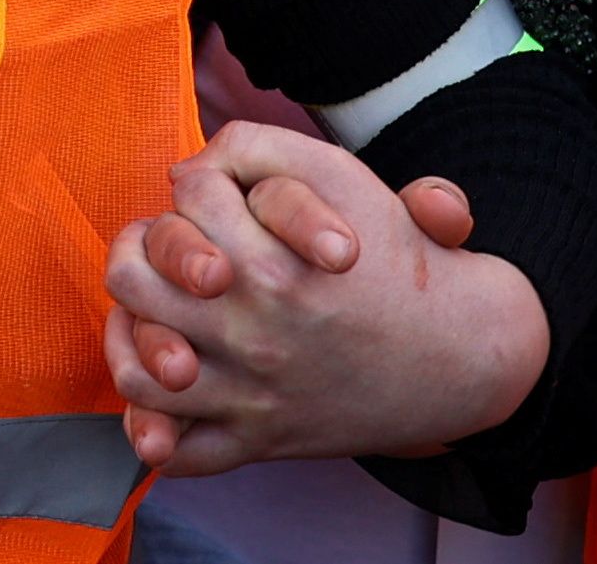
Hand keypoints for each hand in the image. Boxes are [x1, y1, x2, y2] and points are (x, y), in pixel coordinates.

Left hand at [104, 123, 546, 475]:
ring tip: (153, 311)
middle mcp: (254, 327)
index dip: (196, 184)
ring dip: (134, 332)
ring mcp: (252, 392)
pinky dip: (152, 427)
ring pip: (140, 365)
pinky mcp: (260, 441)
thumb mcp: (347, 178)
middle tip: (173, 250)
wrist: (464, 355)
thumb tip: (196, 161)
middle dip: (145, 246)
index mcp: (274, 258)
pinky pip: (175, 449)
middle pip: (132, 274)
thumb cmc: (401, 261)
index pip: (184, 194)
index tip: (218, 197)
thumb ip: (265, 147)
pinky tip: (162, 388)